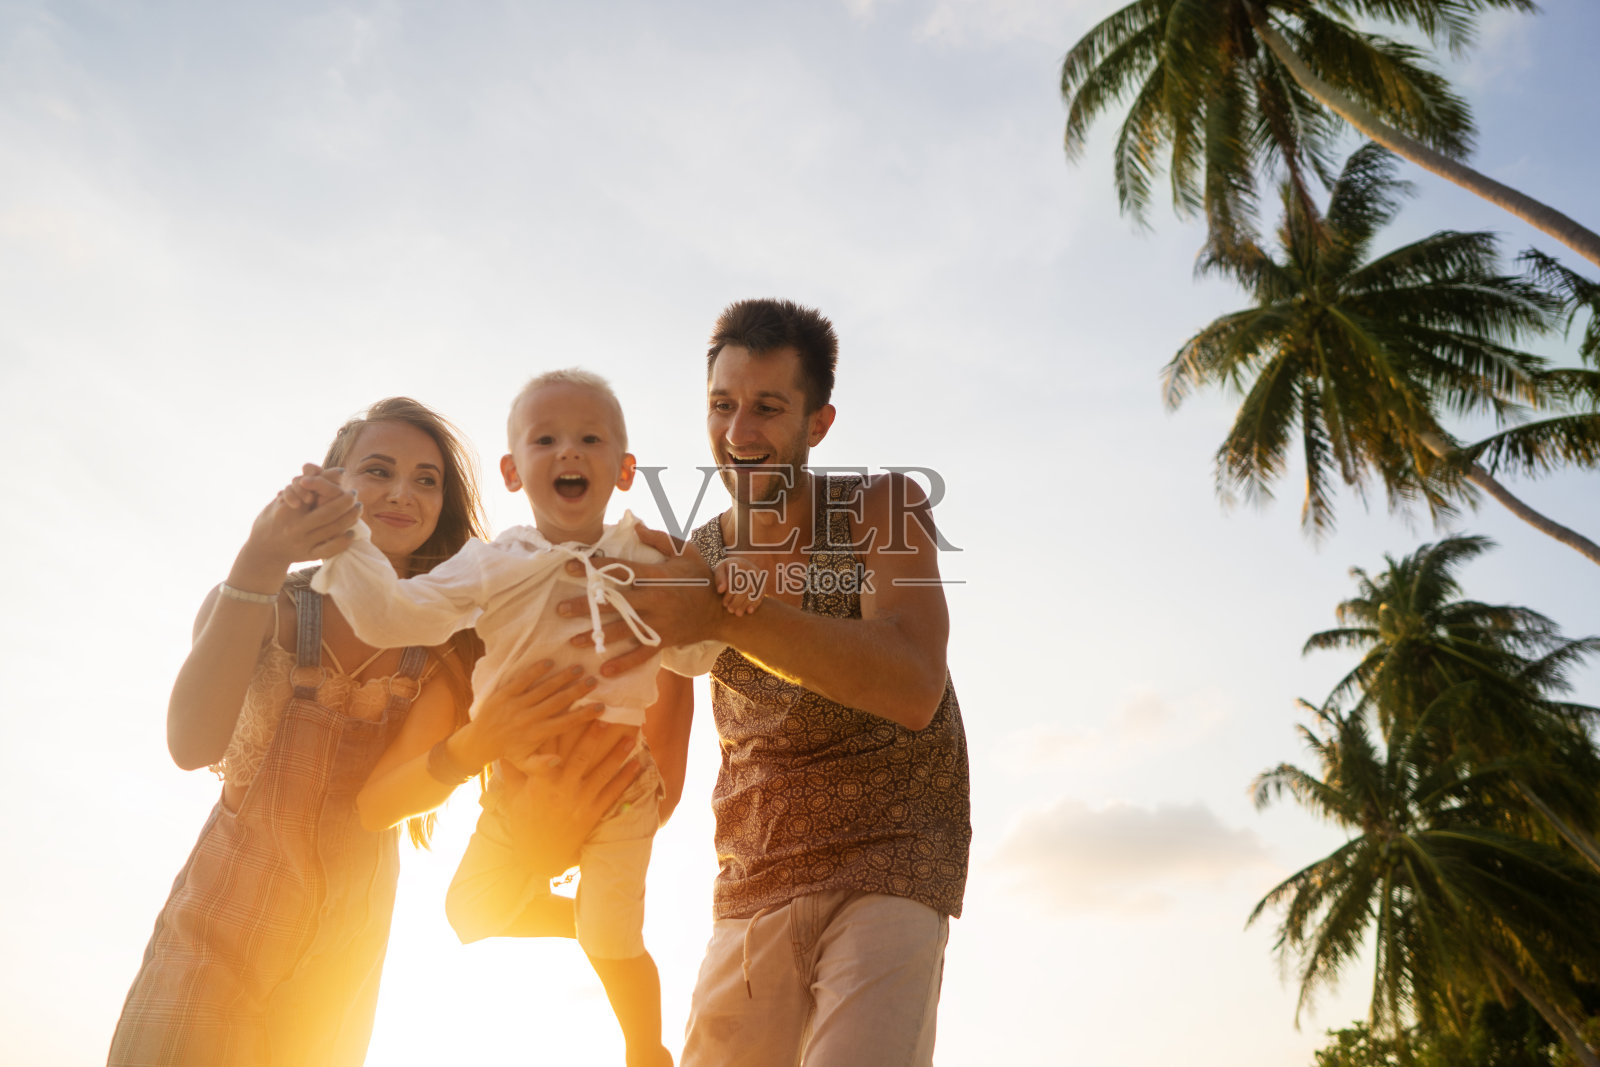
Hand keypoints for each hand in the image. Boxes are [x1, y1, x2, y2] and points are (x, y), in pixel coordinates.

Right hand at [229, 471, 363, 589]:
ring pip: (331, 530)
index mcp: (287, 511)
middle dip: (345, 501)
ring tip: (358, 508)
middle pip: (327, 513)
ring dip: (349, 518)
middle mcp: (294, 527)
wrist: (262, 551)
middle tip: (354, 493)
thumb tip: (317, 468)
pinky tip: (351, 533)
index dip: (329, 484)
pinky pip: (329, 550)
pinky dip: (342, 541)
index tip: (343, 475)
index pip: (312, 494)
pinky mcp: (308, 556)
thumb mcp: (281, 501)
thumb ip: (300, 486)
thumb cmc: (274, 520)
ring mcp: (302, 543)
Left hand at [459, 660, 602, 768]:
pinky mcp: (505, 694)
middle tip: (594, 680)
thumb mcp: (525, 763)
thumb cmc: (509, 752)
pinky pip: (522, 680)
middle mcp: (529, 718)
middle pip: (558, 701)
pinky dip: (535, 671)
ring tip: (578, 668)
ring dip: (562, 677)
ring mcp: (516, 704)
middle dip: (577, 690)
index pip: (566, 723)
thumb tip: (560, 760)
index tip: (601, 706)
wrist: (480, 740)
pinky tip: (549, 662)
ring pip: (543, 688)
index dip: (585, 714)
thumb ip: (542, 765)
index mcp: (537, 734)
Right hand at [496, 722, 642, 872]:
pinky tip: (637, 765)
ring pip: (602, 773)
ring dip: (617, 754)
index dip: (560, 731)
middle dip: (593, 737)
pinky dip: (626, 779)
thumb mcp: (514, 797)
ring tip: (631, 736)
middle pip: (581, 758)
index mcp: (541, 783)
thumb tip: (502, 749)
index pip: (551, 751)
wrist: (540, 855)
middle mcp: (562, 790)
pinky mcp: (593, 813)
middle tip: (604, 717)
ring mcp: (580, 802)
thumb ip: (510, 772)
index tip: (569, 712)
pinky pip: (612, 793)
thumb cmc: (525, 823)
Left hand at [558, 524, 724, 676]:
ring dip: (597, 636)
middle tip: (560, 609)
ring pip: (623, 630)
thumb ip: (659, 538)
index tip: (570, 567)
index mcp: (657, 575)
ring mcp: (659, 622)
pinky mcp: (664, 639)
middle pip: (614, 602)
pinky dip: (624, 663)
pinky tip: (604, 669)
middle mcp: (655, 599)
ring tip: (573, 641)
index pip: (620, 569)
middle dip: (586, 606)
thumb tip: (635, 525)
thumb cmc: (702, 578)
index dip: (594, 568)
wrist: (722, 610)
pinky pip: (641, 653)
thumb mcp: (685, 552)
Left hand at [714, 557, 763, 615]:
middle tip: (731, 611)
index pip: (735, 581)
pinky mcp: (762, 581)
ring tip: (738, 613)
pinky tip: (749, 611)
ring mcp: (758, 575)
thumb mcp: (719, 570)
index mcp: (738, 564)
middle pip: (746, 587)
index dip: (730, 594)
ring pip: (754, 591)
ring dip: (746, 604)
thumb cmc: (725, 569)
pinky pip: (761, 593)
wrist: (737, 564)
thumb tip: (720, 590)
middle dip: (738, 601)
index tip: (724, 604)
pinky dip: (756, 603)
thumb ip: (719, 579)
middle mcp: (750, 568)